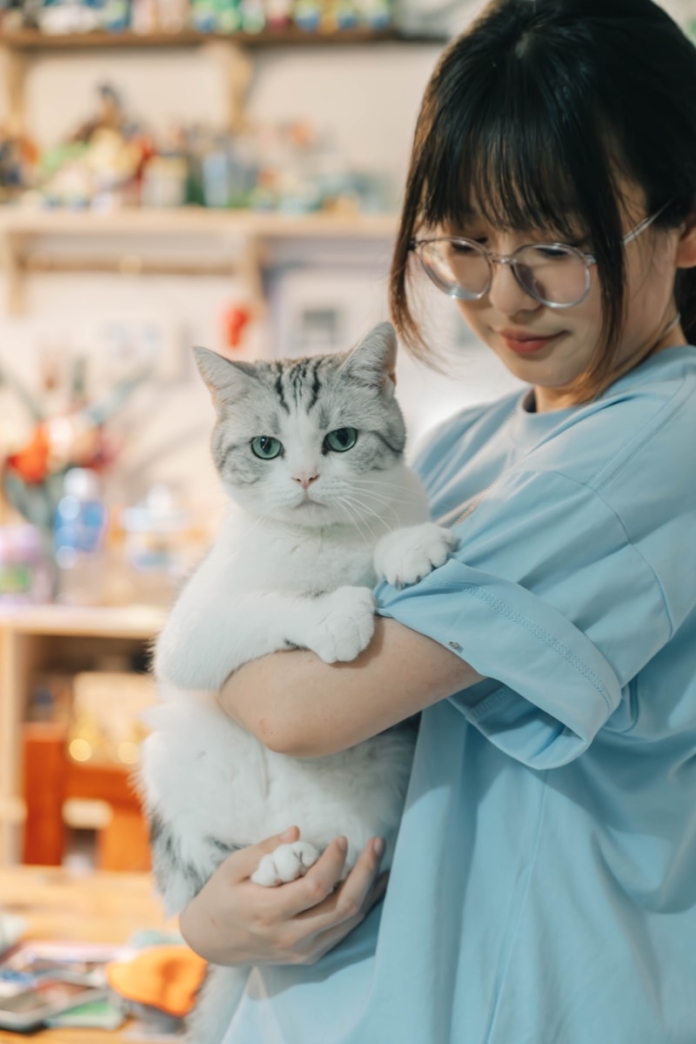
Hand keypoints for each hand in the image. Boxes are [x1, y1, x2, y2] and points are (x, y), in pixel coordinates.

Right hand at [179, 827, 387, 966]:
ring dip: (371, 890)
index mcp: (267, 912)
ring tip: (381, 860)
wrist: (211, 942)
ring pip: (349, 922)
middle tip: (377, 843)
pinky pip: (344, 931)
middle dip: (365, 872)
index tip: (342, 839)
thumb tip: (297, 832)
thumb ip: (266, 849)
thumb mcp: (233, 867)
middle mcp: (289, 936)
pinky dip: (363, 907)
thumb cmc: (222, 896)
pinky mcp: (309, 956)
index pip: (314, 888)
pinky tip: (373, 886)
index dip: (334, 862)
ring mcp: (302, 951)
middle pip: (342, 907)